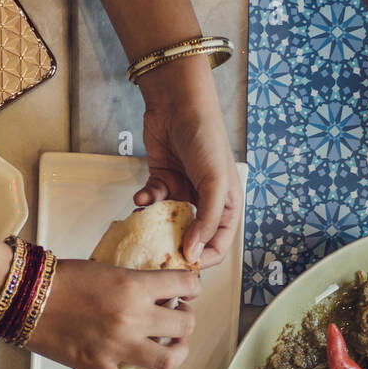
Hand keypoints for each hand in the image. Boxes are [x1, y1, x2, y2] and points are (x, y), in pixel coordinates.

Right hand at [26, 257, 198, 368]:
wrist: (26, 297)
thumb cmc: (61, 279)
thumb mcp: (107, 269)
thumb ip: (135, 283)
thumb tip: (159, 292)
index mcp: (134, 286)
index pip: (186, 285)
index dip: (191, 287)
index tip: (186, 290)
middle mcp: (131, 318)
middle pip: (184, 324)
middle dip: (186, 318)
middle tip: (177, 315)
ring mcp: (116, 347)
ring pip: (169, 359)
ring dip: (178, 352)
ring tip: (173, 345)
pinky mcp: (99, 368)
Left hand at [136, 58, 241, 267]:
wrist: (178, 103)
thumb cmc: (205, 138)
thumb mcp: (214, 183)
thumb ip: (206, 221)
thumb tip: (193, 254)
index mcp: (227, 206)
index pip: (217, 246)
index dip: (202, 259)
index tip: (182, 265)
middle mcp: (206, 203)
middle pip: (191, 239)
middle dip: (174, 245)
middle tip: (157, 251)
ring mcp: (183, 193)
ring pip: (168, 223)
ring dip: (155, 224)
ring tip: (146, 221)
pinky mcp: (162, 182)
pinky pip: (152, 203)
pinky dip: (145, 202)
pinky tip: (140, 197)